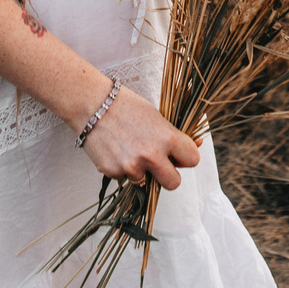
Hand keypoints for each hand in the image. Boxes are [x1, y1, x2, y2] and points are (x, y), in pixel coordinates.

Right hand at [80, 86, 199, 189]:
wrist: (91, 104)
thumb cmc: (125, 105)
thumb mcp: (156, 116)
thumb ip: (174, 136)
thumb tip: (197, 145)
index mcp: (167, 138)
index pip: (193, 160)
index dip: (186, 157)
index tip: (179, 155)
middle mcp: (151, 155)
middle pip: (174, 183)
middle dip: (168, 175)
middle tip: (159, 163)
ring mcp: (131, 166)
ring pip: (145, 181)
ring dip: (140, 170)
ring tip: (129, 148)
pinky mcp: (113, 172)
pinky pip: (124, 177)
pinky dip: (122, 168)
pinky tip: (115, 149)